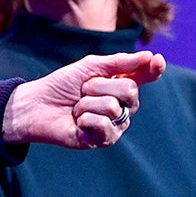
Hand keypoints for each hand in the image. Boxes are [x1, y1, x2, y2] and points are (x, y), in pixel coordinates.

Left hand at [1, 51, 165, 147]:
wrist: (37, 104)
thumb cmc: (61, 85)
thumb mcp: (89, 67)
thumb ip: (119, 63)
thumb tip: (150, 56)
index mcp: (119, 86)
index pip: (143, 78)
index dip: (152, 70)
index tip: (158, 60)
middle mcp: (122, 106)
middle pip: (130, 91)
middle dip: (99, 85)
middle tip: (83, 90)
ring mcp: (114, 124)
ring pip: (113, 107)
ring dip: (87, 103)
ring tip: (76, 108)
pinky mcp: (102, 140)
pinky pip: (104, 125)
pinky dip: (85, 119)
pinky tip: (77, 122)